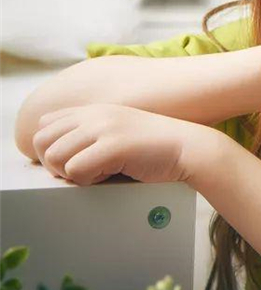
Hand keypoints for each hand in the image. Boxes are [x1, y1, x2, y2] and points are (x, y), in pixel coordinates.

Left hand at [32, 104, 212, 185]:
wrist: (189, 147)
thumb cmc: (154, 147)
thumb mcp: (118, 130)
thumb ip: (91, 133)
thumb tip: (54, 155)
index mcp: (95, 109)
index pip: (44, 124)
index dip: (50, 147)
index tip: (70, 160)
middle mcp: (95, 114)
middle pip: (41, 142)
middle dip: (53, 164)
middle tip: (80, 172)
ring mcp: (104, 128)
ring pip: (54, 158)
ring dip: (71, 173)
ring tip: (98, 172)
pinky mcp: (113, 145)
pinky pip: (75, 170)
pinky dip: (88, 180)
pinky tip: (110, 174)